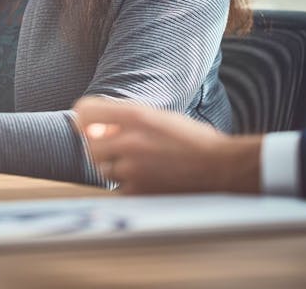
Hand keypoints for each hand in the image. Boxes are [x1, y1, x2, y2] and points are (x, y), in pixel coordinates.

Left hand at [73, 97, 261, 193]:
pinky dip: (128, 185)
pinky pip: (120, 188)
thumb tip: (94, 127)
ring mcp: (133, 169)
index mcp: (135, 116)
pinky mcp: (140, 192)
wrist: (223, 168)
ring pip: (103, 169)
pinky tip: (149, 178)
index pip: (85, 112)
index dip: (83, 118)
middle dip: (101, 147)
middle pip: (90, 145)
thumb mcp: (160, 117)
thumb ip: (127, 119)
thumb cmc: (194, 140)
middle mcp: (130, 141)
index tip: (86, 124)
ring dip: (114, 167)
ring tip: (139, 163)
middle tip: (119, 148)